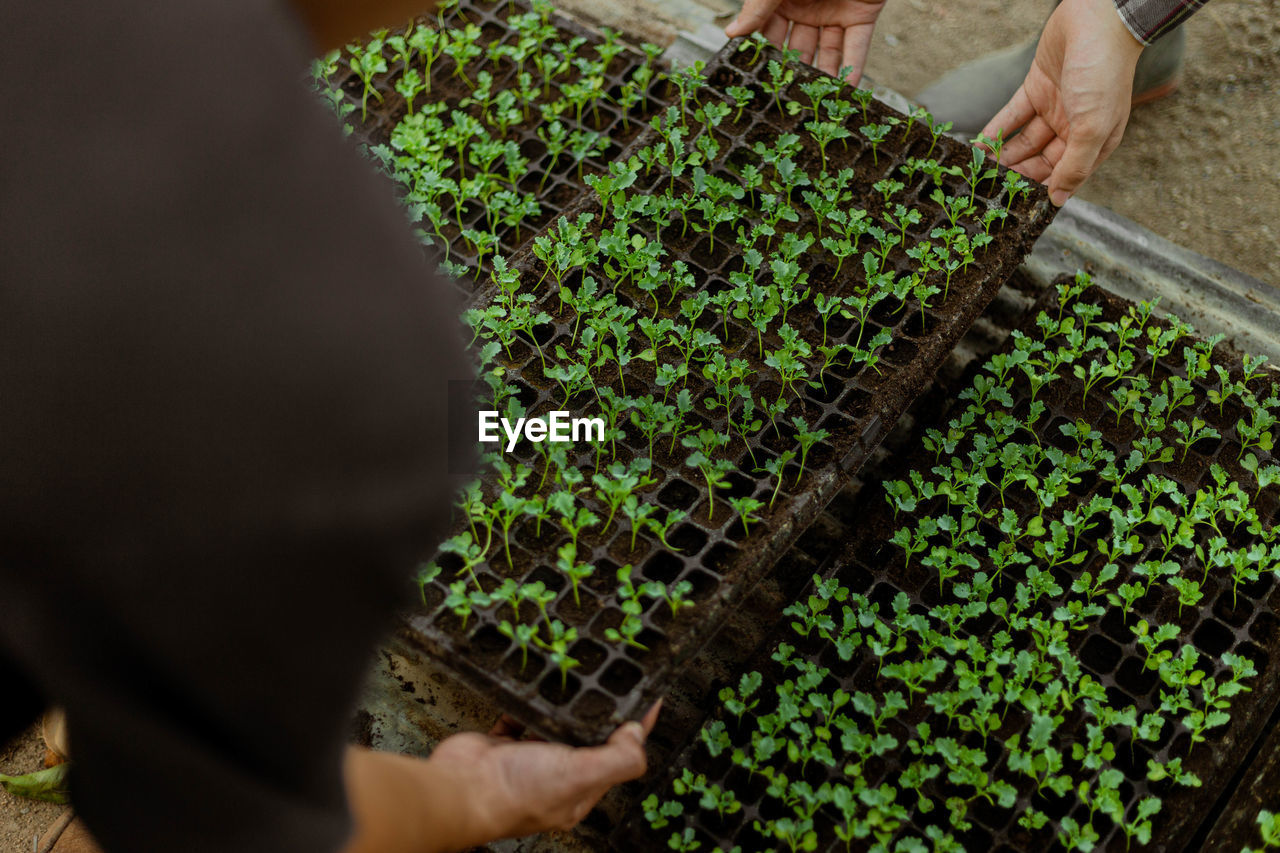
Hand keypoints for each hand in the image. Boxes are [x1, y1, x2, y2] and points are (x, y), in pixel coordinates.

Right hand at [433, 702, 660, 838]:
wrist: (458, 791)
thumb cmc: (515, 793)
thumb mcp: (579, 775)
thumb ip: (616, 758)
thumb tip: (637, 735)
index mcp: (578, 791)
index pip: (618, 757)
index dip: (635, 731)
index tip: (649, 701)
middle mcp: (554, 776)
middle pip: (586, 739)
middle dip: (598, 712)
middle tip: (613, 681)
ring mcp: (526, 760)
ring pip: (552, 725)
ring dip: (563, 705)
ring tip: (579, 677)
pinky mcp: (500, 744)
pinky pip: (518, 716)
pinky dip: (525, 702)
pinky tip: (534, 687)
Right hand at [725, 0, 886, 85]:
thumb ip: (758, 8)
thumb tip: (732, 33)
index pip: (769, 33)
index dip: (764, 56)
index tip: (757, 81)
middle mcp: (807, 8)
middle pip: (798, 48)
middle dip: (793, 74)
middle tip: (786, 100)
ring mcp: (834, 13)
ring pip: (826, 52)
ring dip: (822, 77)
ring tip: (815, 104)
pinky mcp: (861, 15)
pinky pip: (856, 45)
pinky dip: (853, 68)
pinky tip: (846, 91)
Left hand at [982, 0, 1144, 205]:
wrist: (1097, 19)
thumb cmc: (1103, 73)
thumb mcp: (1092, 126)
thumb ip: (1075, 164)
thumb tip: (1059, 199)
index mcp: (1096, 141)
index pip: (1064, 175)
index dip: (1040, 190)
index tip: (1015, 205)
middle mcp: (1074, 128)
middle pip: (1040, 161)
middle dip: (1016, 175)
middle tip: (989, 190)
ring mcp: (1054, 108)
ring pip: (1024, 141)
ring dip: (1003, 156)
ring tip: (980, 172)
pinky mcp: (1036, 89)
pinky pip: (1012, 117)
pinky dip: (996, 131)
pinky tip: (979, 147)